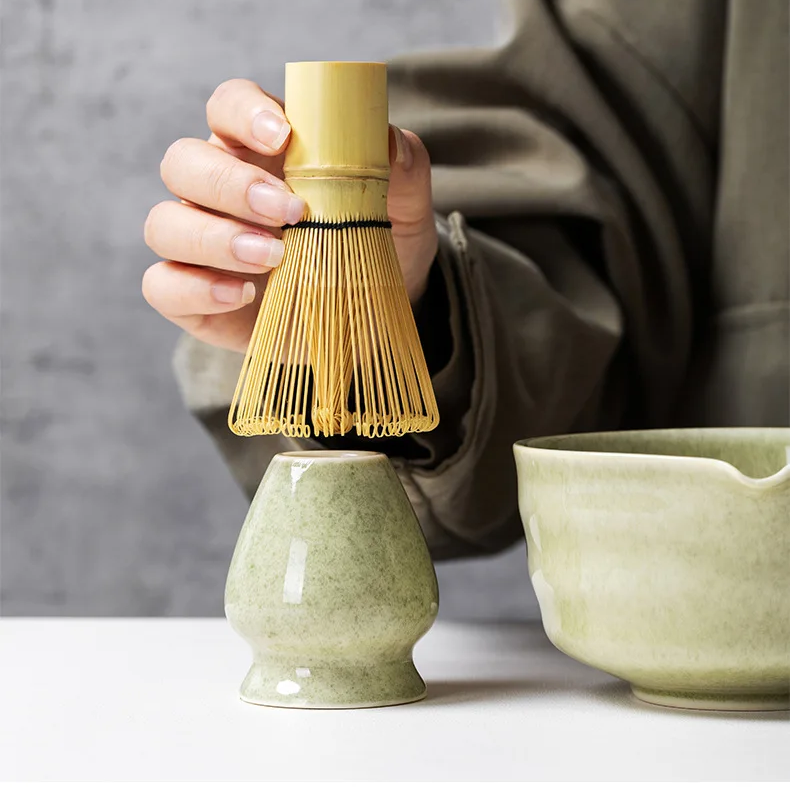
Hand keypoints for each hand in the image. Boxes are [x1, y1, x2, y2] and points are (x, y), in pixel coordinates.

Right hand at [143, 78, 437, 352]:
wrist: (371, 317)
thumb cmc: (378, 249)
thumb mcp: (402, 212)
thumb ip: (403, 173)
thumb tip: (389, 142)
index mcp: (260, 151)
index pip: (227, 107)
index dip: (243, 112)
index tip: (282, 136)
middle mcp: (218, 192)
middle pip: (183, 161)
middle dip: (230, 183)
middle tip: (288, 212)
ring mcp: (200, 246)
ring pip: (164, 223)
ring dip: (214, 238)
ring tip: (273, 258)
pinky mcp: (193, 297)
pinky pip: (162, 285)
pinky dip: (196, 289)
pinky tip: (243, 295)